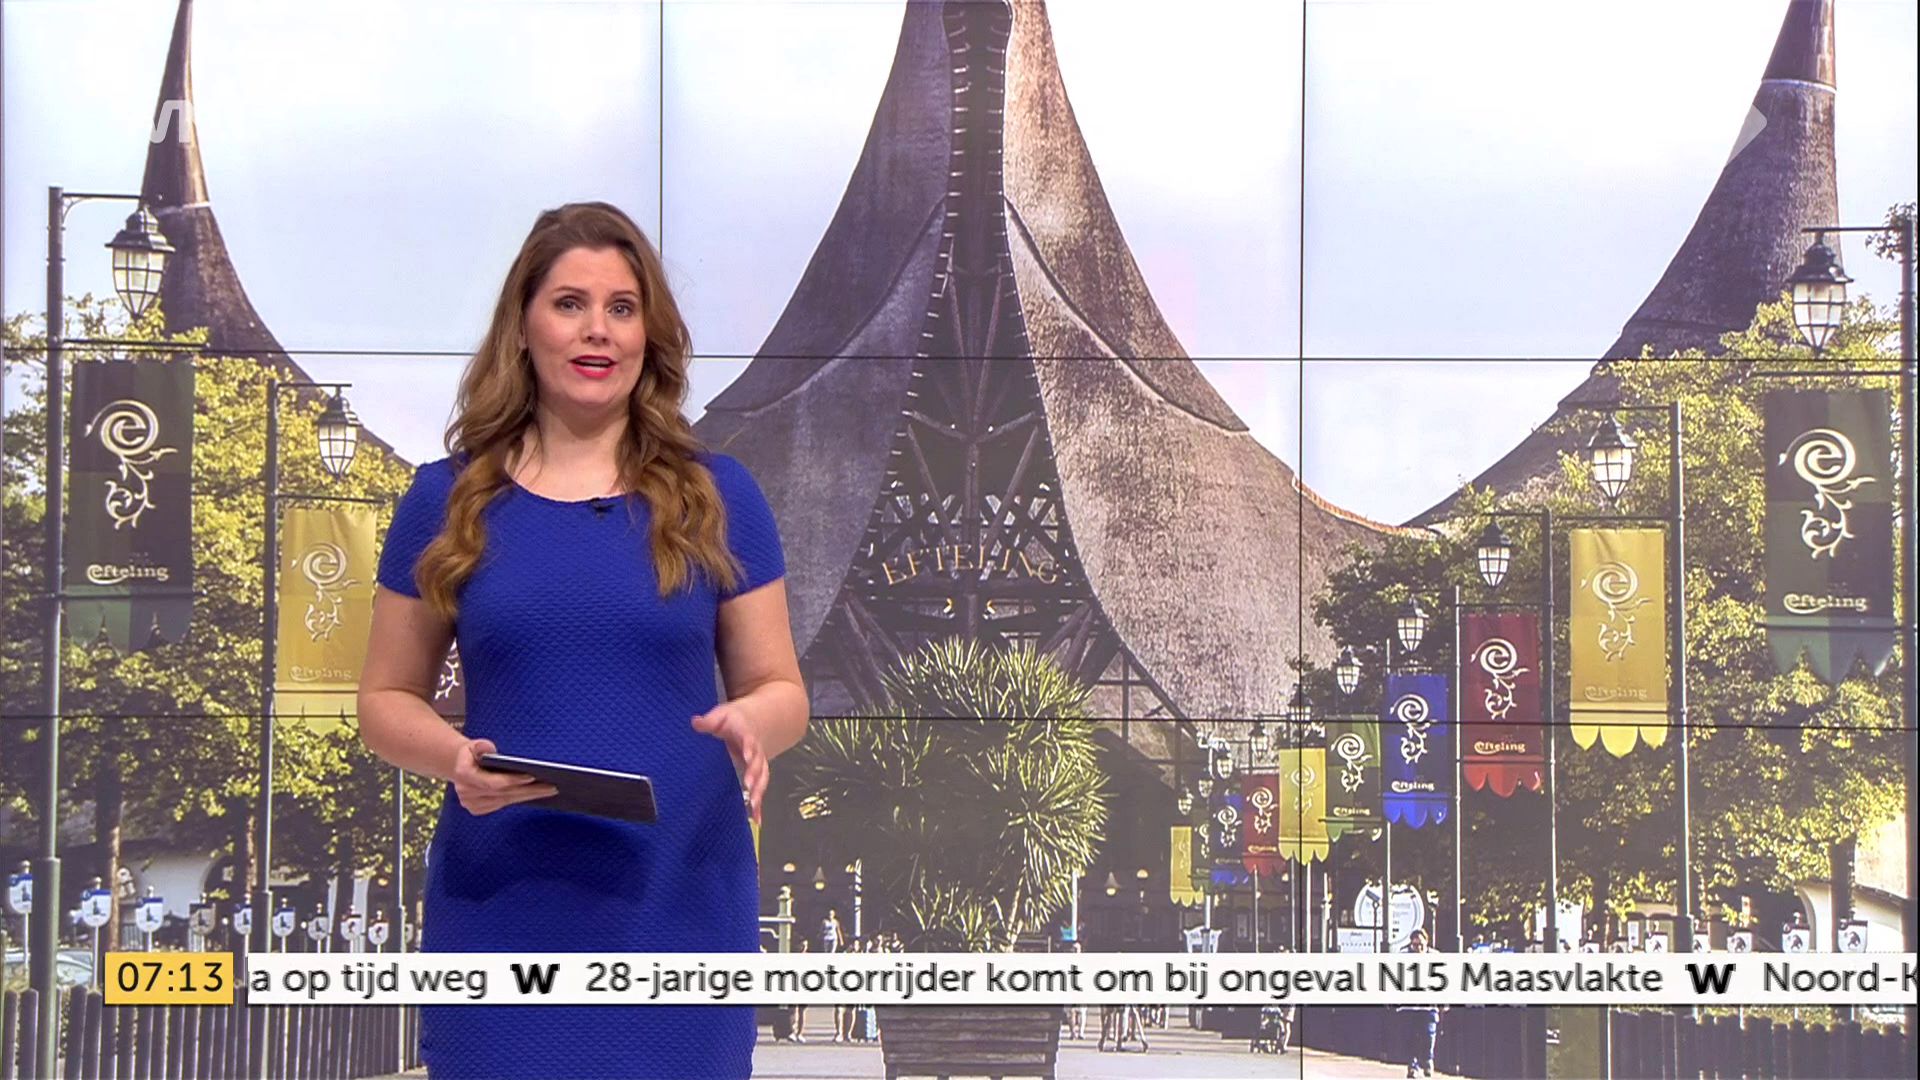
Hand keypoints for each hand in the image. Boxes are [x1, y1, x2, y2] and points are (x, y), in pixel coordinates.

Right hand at [449, 738, 556, 815]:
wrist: (460, 765)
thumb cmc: (472, 753)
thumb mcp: (474, 744)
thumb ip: (481, 746)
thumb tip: (488, 750)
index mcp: (464, 774)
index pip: (494, 782)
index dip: (513, 780)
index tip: (532, 776)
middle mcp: (466, 792)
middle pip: (504, 794)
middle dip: (529, 790)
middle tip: (551, 787)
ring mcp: (471, 803)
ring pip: (505, 801)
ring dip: (528, 796)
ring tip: (548, 790)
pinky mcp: (477, 809)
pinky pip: (503, 804)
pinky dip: (519, 799)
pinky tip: (534, 794)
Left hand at [692, 702, 766, 824]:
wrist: (750, 723)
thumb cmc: (731, 722)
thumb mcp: (720, 716)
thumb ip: (709, 721)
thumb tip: (695, 722)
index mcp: (746, 734)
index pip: (749, 741)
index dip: (749, 748)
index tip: (747, 755)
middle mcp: (755, 751)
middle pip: (758, 763)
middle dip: (755, 774)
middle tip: (749, 785)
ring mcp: (757, 764)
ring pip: (762, 778)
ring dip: (758, 791)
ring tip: (753, 805)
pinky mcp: (756, 776)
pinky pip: (759, 790)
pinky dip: (759, 805)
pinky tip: (757, 819)